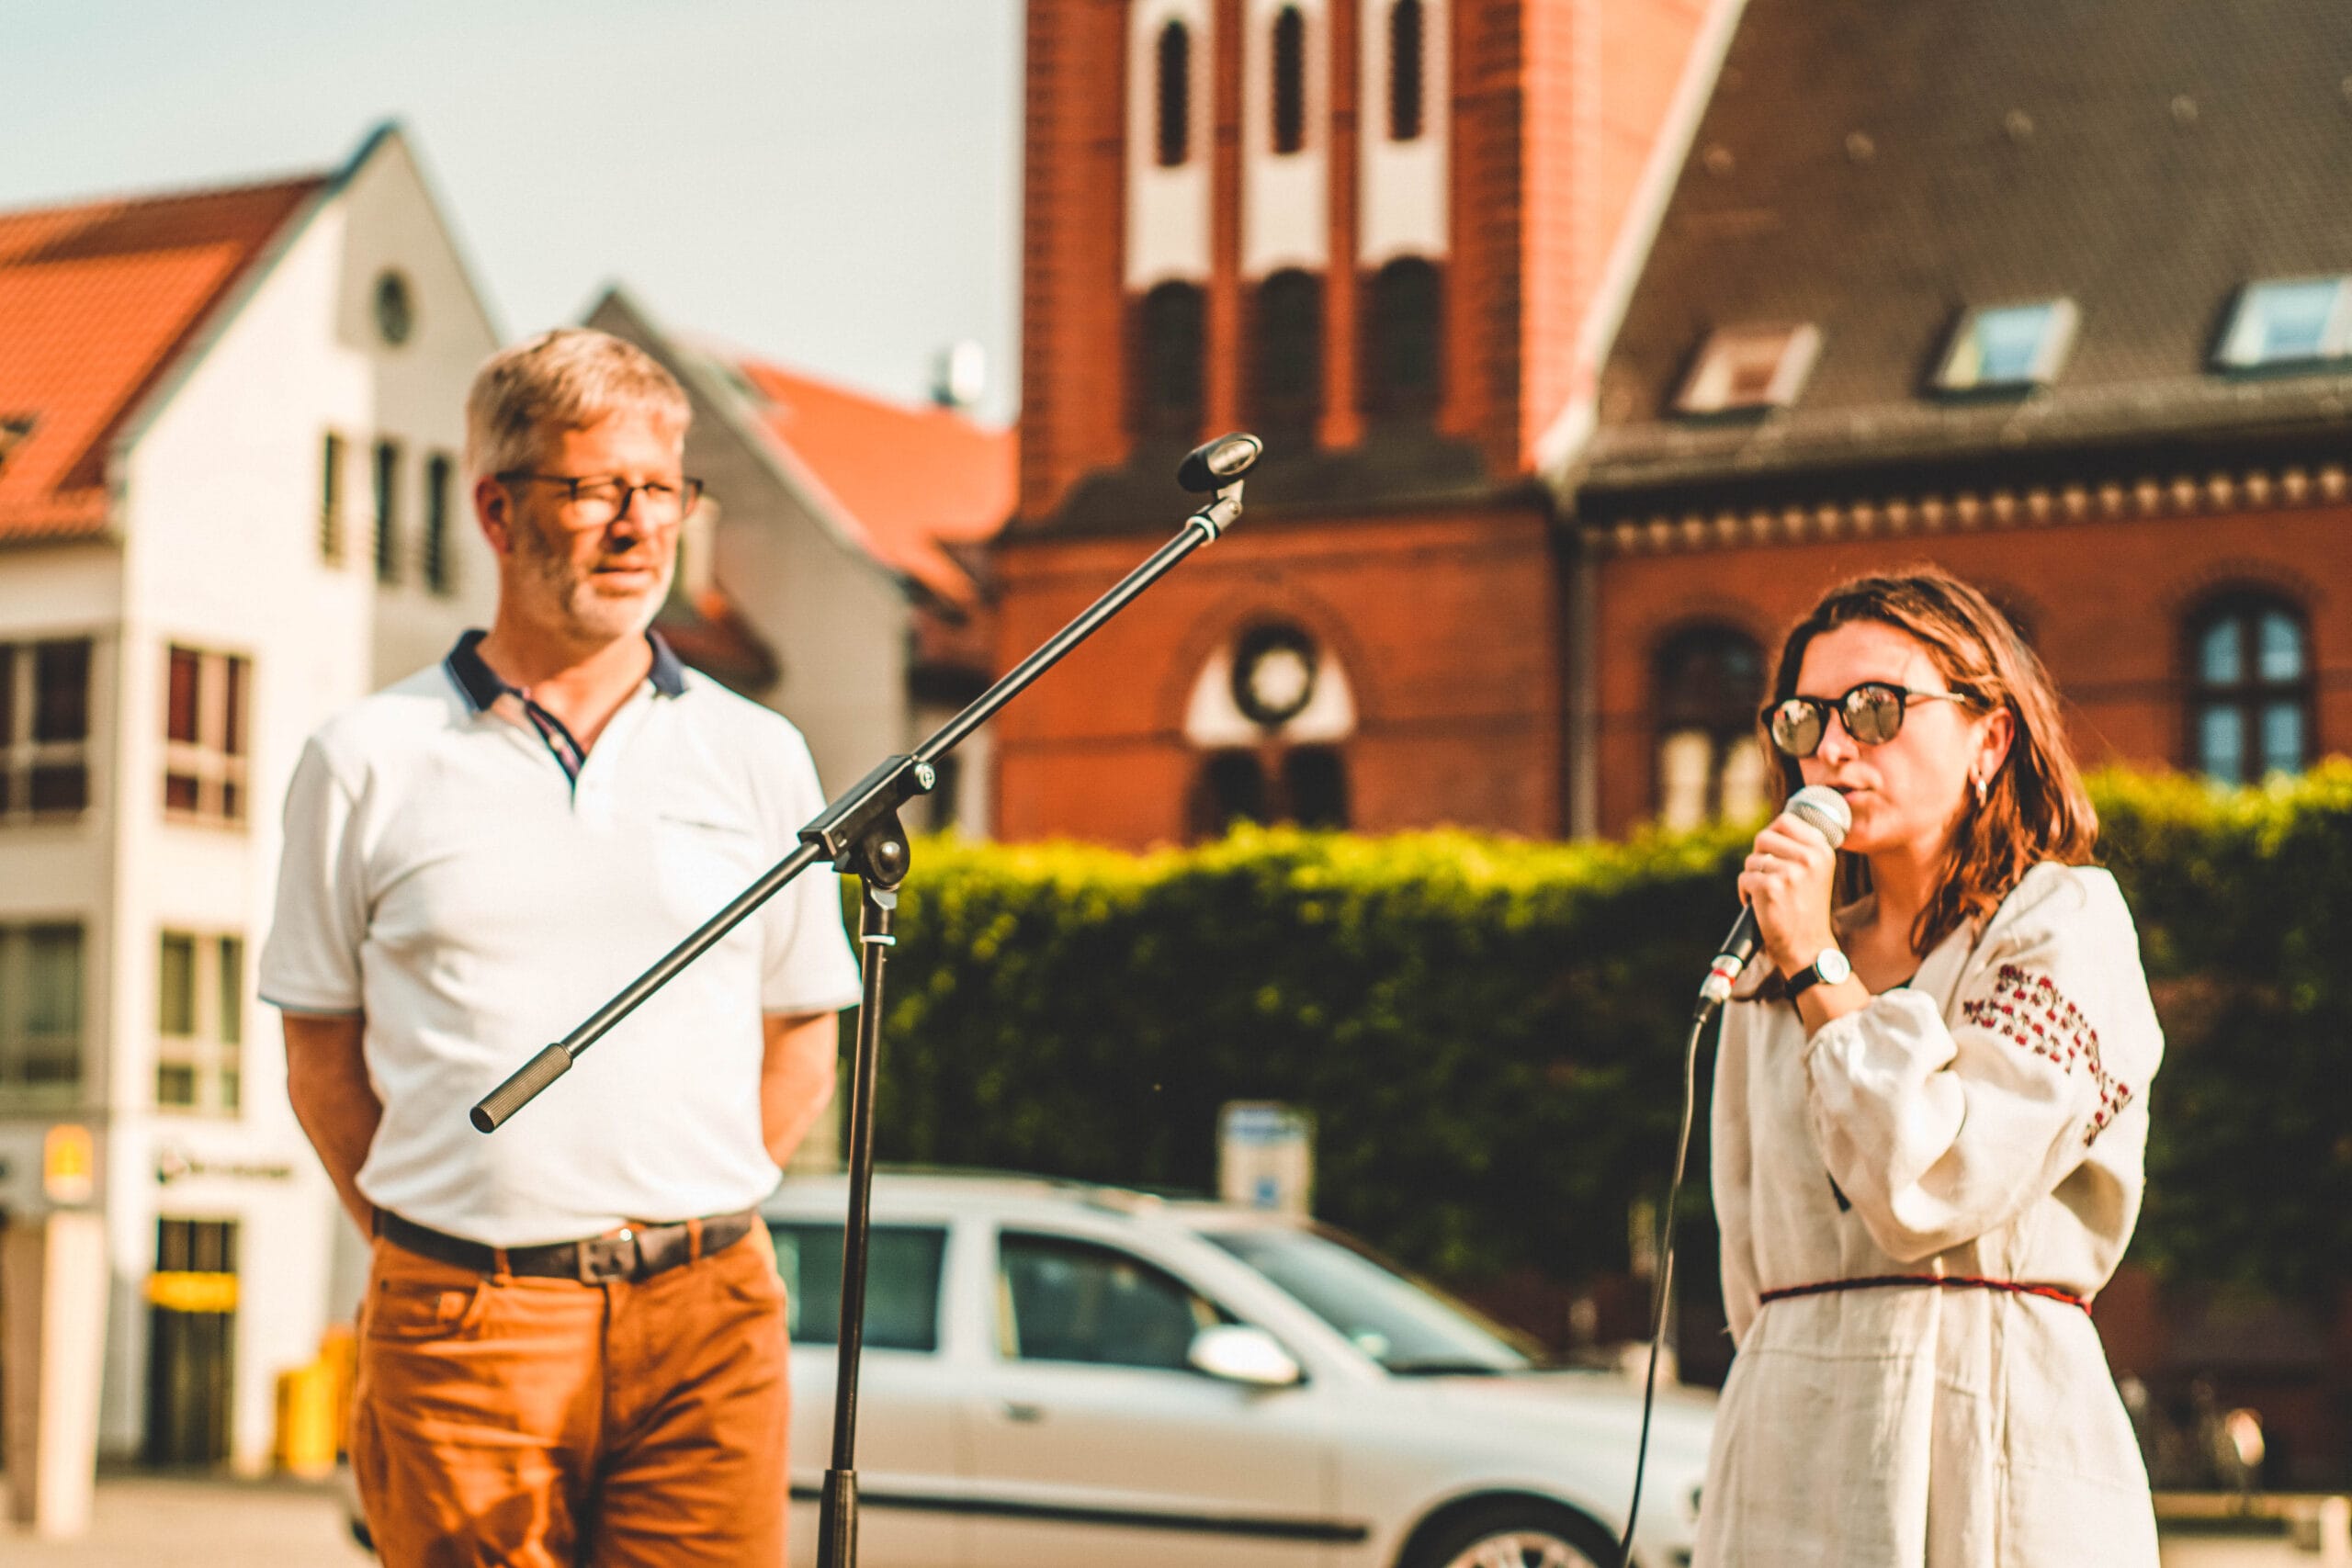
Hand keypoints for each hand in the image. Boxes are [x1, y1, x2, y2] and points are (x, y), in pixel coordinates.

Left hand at [1737, 808, 1839, 978]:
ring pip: (1752, 860)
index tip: (1773, 852)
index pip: (1785, 820)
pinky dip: (1745, 892)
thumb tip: (1775, 825)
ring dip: (1753, 877)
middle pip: (1763, 837)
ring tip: (1768, 894)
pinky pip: (1744, 878)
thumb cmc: (1806, 907)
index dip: (1772, 835)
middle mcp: (1809, 858)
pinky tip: (1758, 905)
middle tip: (1767, 876)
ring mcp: (1790, 872)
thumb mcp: (1815, 872)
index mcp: (1822, 850)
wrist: (1808, 946)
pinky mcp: (1770, 887)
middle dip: (1759, 856)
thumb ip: (1800, 847)